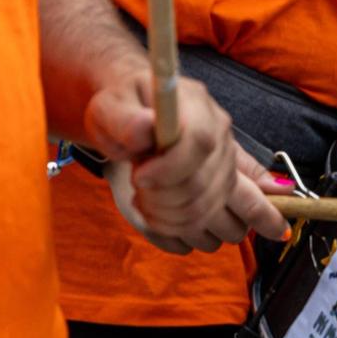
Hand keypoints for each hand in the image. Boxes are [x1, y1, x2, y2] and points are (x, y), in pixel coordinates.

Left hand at [86, 71, 289, 252]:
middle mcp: (222, 136)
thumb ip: (125, 119)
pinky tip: (158, 214)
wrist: (132, 119)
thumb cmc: (121, 111)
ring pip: (210, 212)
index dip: (170, 168)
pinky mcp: (223, 190)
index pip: (201, 142)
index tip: (138, 176)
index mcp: (198, 107)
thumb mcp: (111, 108)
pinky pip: (211, 227)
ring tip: (145, 201)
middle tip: (137, 187)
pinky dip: (177, 230)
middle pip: (206, 184)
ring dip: (169, 218)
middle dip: (162, 199)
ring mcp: (226, 166)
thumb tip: (146, 126)